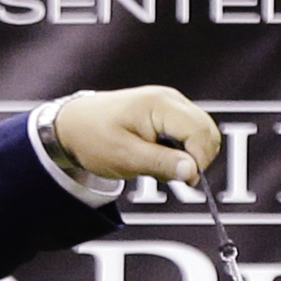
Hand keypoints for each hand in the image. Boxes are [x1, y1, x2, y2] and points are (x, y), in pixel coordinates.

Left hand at [54, 86, 221, 185]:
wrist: (73, 124)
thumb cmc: (94, 138)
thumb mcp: (125, 157)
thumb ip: (161, 164)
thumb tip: (192, 172)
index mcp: (160, 105)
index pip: (201, 132)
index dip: (199, 160)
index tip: (184, 180)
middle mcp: (170, 99)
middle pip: (208, 130)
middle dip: (199, 158)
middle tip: (175, 176)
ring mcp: (170, 103)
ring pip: (202, 132)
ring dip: (192, 155)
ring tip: (164, 166)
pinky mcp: (167, 112)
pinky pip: (190, 132)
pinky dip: (184, 149)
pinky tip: (163, 158)